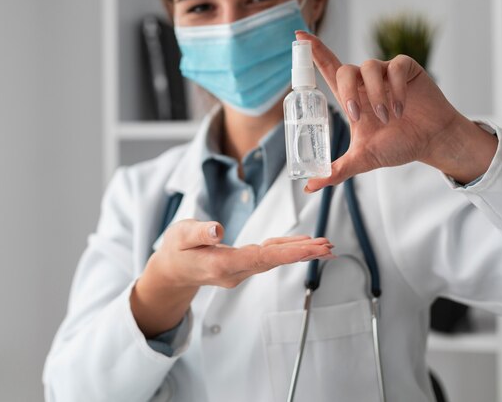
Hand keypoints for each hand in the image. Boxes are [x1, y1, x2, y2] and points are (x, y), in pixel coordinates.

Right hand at [131, 219, 333, 336]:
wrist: (172, 271)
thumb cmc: (175, 250)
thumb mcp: (180, 236)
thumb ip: (198, 232)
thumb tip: (218, 229)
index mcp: (222, 264)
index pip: (260, 257)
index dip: (286, 253)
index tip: (309, 249)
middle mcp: (236, 272)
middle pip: (274, 261)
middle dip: (302, 254)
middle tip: (328, 247)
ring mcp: (241, 271)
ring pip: (275, 260)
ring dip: (300, 253)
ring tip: (324, 246)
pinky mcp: (244, 265)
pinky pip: (270, 258)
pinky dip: (287, 251)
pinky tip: (302, 246)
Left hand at [294, 31, 497, 190]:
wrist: (431, 141)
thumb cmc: (397, 145)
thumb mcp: (362, 159)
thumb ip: (336, 171)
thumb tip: (308, 187)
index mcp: (351, 98)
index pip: (328, 69)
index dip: (314, 51)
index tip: (299, 36)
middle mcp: (364, 82)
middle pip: (344, 69)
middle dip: (348, 92)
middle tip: (357, 115)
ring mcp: (385, 73)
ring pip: (369, 68)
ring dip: (375, 95)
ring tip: (387, 118)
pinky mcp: (405, 68)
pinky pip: (394, 68)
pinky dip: (396, 89)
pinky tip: (402, 108)